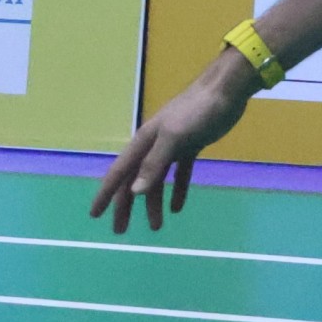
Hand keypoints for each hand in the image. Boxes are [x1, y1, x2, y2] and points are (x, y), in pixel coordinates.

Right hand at [94, 55, 258, 232]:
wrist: (225, 91)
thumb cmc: (197, 111)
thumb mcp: (174, 137)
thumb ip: (154, 164)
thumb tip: (134, 191)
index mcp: (144, 143)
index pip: (119, 173)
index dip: (106, 194)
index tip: (95, 214)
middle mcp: (153, 146)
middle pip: (134, 180)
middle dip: (126, 206)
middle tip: (121, 230)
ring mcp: (172, 146)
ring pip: (155, 180)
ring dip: (153, 203)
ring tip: (156, 226)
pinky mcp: (191, 146)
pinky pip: (179, 174)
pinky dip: (177, 190)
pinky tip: (178, 207)